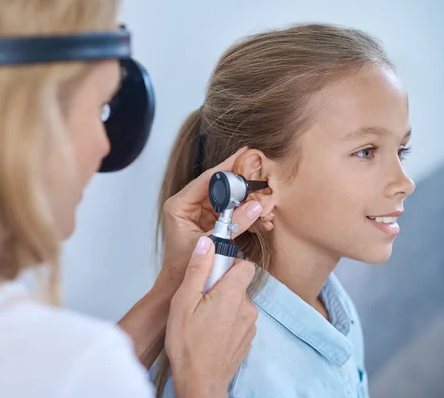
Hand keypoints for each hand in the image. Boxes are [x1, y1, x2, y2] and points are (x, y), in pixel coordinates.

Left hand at [156, 147, 274, 294]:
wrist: (177, 288)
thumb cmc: (184, 269)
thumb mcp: (211, 244)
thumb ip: (233, 224)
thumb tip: (255, 207)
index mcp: (180, 205)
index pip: (207, 179)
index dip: (228, 167)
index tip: (246, 154)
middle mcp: (189, 205)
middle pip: (220, 187)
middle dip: (243, 187)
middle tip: (263, 181)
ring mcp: (200, 213)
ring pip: (228, 199)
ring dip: (248, 203)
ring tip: (266, 208)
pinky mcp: (210, 222)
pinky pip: (231, 213)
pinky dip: (246, 216)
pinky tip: (262, 219)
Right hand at [166, 236, 257, 397]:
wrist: (200, 383)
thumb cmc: (188, 345)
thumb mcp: (183, 301)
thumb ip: (198, 270)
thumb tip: (207, 243)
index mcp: (233, 294)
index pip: (244, 265)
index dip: (228, 264)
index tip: (211, 272)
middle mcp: (247, 308)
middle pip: (239, 284)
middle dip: (220, 286)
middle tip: (198, 300)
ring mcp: (249, 326)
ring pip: (237, 302)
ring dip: (222, 304)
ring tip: (201, 319)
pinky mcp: (247, 339)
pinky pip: (238, 319)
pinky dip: (226, 321)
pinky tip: (208, 332)